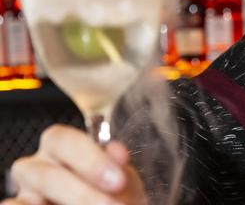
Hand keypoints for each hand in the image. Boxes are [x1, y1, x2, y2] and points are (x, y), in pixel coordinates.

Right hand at [2, 124, 146, 204]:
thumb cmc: (114, 194)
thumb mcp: (123, 180)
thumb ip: (118, 166)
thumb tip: (118, 154)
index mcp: (62, 145)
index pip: (63, 140)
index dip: (90, 159)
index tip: (119, 181)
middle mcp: (37, 165)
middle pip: (46, 175)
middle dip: (82, 194)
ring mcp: (25, 193)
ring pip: (27, 200)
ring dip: (68, 203)